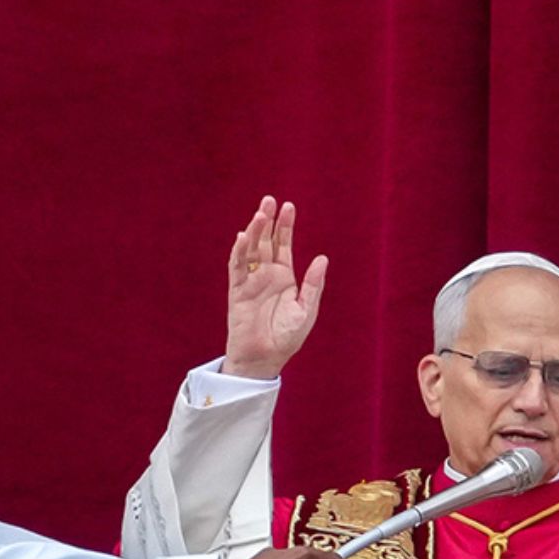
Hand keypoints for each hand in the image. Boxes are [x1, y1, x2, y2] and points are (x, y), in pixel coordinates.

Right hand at [224, 196, 329, 378]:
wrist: (265, 358)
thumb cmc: (286, 337)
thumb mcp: (306, 310)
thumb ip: (313, 284)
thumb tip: (322, 258)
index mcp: (284, 277)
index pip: (283, 245)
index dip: (285, 226)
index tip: (288, 206)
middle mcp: (266, 275)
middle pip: (266, 241)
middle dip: (267, 221)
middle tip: (269, 200)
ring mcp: (250, 281)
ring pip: (251, 250)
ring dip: (254, 232)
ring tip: (260, 214)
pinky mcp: (237, 291)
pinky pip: (236, 267)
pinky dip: (239, 252)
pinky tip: (244, 237)